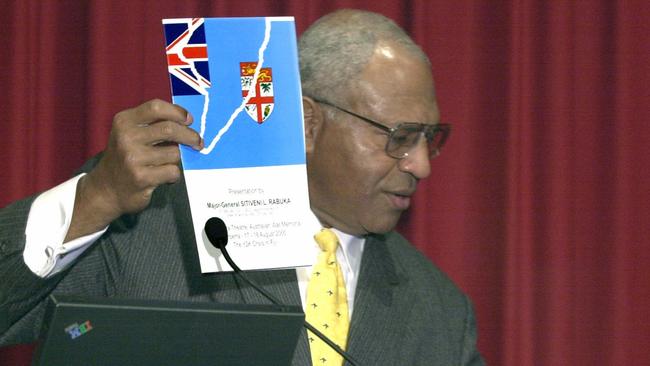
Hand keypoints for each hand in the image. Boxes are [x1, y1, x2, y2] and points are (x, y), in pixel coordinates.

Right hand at [66, 99, 202, 240]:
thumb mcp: (130, 134)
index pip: (156, 108)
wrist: (106, 190)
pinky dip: (173, 175)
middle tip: (198, 142)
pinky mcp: (141, 177)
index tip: (189, 120)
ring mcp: (132, 158)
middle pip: (170, 129)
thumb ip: (153, 125)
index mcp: (124, 121)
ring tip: (166, 164)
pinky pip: (172, 171)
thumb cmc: (126, 158)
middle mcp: (126, 137)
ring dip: (177, 160)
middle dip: (189, 135)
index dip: (177, 112)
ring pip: (174, 153)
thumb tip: (188, 122)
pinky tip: (163, 177)